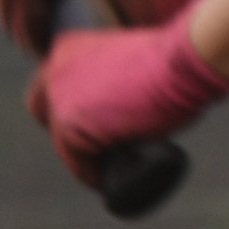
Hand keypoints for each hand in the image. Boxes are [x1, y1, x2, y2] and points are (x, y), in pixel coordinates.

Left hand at [31, 17, 226, 180]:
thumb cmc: (175, 62)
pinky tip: (109, 182)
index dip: (66, 106)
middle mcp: (56, 68)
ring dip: (85, 157)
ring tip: (111, 170)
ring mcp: (60, 98)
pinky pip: (77, 163)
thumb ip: (117, 80)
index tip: (90, 125)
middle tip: (99, 149)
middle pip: (47, 113)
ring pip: (64, 141)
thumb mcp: (135, 64)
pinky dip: (93, 175)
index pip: (51, 86)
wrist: (181, 65)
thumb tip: (122, 113)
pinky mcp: (69, 127)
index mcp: (70, 46)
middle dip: (68, 131)